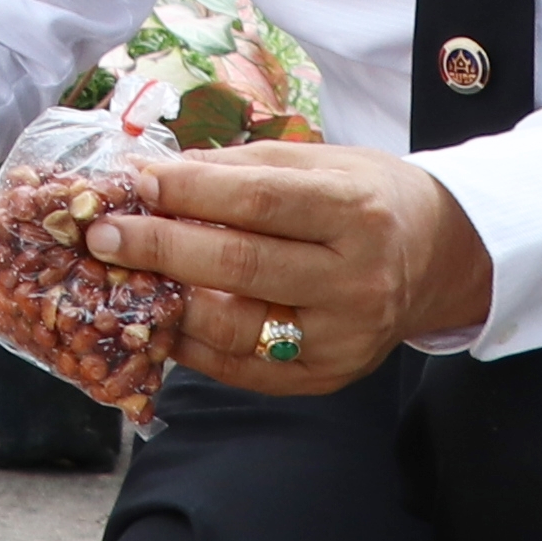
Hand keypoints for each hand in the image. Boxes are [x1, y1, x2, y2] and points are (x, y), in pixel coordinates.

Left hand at [84, 140, 494, 394]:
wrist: (439, 257)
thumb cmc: (369, 198)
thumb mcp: (320, 163)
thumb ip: (239, 169)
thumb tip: (154, 174)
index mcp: (357, 212)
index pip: (258, 201)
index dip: (189, 192)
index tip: (136, 181)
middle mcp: (356, 280)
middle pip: (240, 266)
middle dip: (160, 248)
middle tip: (102, 234)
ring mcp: (344, 338)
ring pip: (235, 328)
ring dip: (165, 301)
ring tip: (121, 277)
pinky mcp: (329, 377)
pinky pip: (243, 369)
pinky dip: (192, 345)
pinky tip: (157, 317)